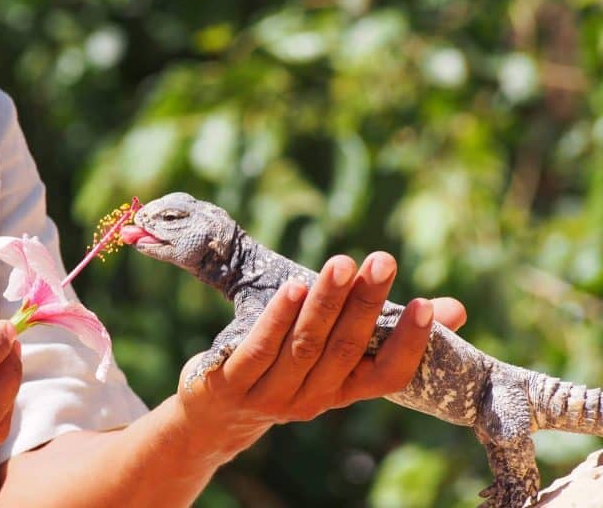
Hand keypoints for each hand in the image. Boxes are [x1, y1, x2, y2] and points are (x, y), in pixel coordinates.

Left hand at [175, 252, 465, 461]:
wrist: (219, 412)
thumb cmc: (289, 371)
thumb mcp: (336, 357)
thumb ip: (388, 332)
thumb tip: (455, 309)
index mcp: (342, 392)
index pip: (386, 376)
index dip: (409, 344)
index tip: (427, 304)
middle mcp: (312, 398)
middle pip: (345, 350)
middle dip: (366, 304)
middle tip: (382, 261)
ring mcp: (271, 394)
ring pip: (305, 346)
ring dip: (326, 303)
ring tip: (343, 264)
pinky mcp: (231, 383)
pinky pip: (260, 348)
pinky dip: (279, 317)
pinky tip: (294, 286)